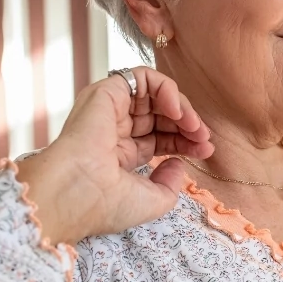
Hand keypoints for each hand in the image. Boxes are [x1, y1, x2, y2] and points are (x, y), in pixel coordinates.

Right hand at [15, 67, 212, 243]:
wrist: (77, 193)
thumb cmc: (106, 204)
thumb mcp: (151, 201)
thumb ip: (170, 184)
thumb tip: (179, 163)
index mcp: (118, 154)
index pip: (159, 138)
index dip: (185, 141)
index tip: (206, 150)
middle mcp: (113, 129)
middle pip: (160, 115)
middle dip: (188, 124)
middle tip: (204, 137)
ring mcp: (109, 109)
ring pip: (154, 95)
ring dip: (182, 107)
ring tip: (195, 126)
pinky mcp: (106, 92)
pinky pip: (143, 77)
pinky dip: (166, 88)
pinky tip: (178, 111)